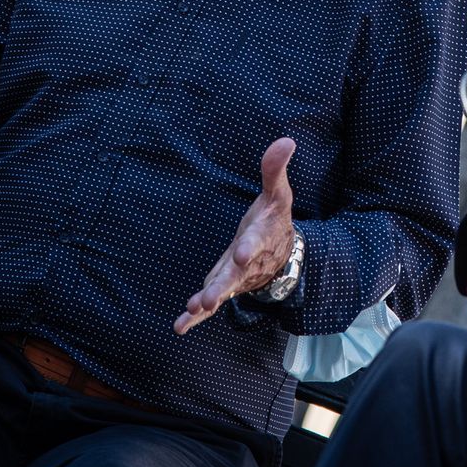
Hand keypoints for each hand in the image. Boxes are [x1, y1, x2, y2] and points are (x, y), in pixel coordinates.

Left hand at [175, 137, 296, 333]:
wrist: (281, 252)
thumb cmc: (274, 219)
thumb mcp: (278, 193)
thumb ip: (275, 169)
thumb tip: (286, 140)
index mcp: (261, 237)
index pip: (256, 242)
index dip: (249, 248)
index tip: (242, 255)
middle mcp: (249, 263)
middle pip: (235, 276)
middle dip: (222, 286)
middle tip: (208, 298)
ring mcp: (237, 278)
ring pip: (223, 292)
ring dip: (208, 301)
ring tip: (192, 310)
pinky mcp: (224, 287)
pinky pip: (211, 304)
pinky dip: (195, 317)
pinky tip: (179, 326)